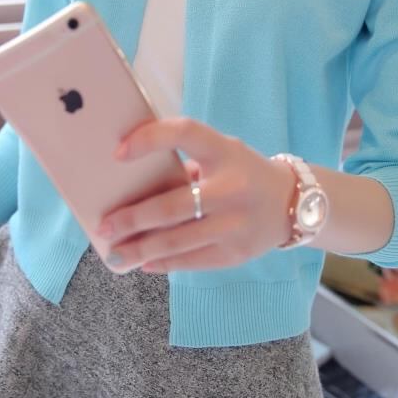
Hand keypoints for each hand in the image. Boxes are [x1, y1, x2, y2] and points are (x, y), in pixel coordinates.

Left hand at [95, 117, 295, 273]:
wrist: (293, 203)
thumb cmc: (242, 172)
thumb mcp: (223, 153)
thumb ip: (186, 163)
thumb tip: (131, 185)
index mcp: (225, 151)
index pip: (184, 134)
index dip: (150, 139)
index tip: (118, 153)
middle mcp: (232, 188)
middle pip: (172, 206)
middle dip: (132, 218)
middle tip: (104, 225)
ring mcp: (235, 224)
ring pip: (177, 241)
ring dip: (140, 249)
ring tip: (114, 254)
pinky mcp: (237, 253)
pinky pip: (191, 261)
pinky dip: (163, 263)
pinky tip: (143, 263)